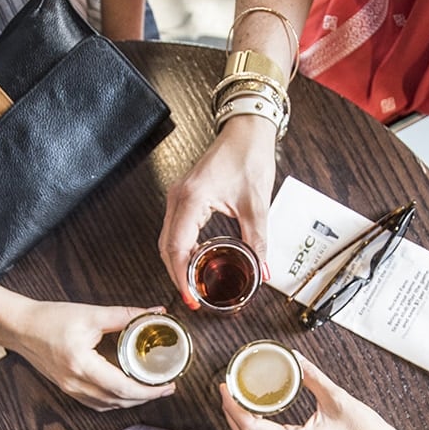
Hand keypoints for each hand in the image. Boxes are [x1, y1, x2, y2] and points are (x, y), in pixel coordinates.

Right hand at [6, 302, 175, 410]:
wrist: (20, 327)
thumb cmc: (49, 319)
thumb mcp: (91, 314)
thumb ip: (126, 315)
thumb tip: (154, 313)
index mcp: (83, 366)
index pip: (124, 388)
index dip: (150, 390)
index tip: (168, 385)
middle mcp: (76, 384)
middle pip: (119, 401)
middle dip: (146, 397)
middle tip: (166, 387)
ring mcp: (71, 389)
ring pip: (109, 405)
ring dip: (131, 400)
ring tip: (150, 389)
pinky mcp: (68, 388)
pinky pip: (97, 403)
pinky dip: (115, 400)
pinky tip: (125, 391)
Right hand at [159, 116, 276, 302]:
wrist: (246, 131)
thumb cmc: (248, 156)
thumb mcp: (256, 204)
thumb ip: (258, 240)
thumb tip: (261, 269)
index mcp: (193, 198)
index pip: (177, 247)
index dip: (180, 276)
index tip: (190, 296)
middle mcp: (179, 198)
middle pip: (166, 247)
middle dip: (177, 275)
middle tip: (192, 297)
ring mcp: (178, 197)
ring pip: (167, 240)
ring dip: (177, 263)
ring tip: (193, 284)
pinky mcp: (184, 197)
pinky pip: (175, 229)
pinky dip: (181, 249)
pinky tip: (196, 261)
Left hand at [220, 354, 405, 429]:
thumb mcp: (337, 398)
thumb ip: (312, 376)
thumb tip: (294, 358)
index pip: (250, 428)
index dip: (232, 407)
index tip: (225, 389)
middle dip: (230, 413)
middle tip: (226, 389)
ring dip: (239, 423)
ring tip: (235, 399)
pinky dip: (253, 429)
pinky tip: (255, 413)